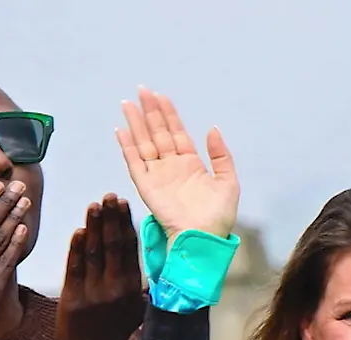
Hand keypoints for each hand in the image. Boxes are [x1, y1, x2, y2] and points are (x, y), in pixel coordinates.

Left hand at [56, 194, 144, 339]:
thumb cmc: (114, 332)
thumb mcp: (136, 308)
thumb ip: (140, 283)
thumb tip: (147, 256)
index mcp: (132, 288)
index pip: (130, 248)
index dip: (126, 224)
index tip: (123, 203)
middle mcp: (116, 288)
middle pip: (114, 245)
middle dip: (111, 218)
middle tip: (109, 196)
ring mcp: (94, 293)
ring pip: (95, 253)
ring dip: (94, 226)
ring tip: (94, 205)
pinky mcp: (73, 299)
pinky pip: (75, 268)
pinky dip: (77, 248)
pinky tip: (79, 230)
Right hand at [116, 88, 238, 241]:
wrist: (203, 238)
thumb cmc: (218, 216)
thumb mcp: (228, 182)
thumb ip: (221, 156)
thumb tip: (212, 129)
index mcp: (190, 165)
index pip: (176, 133)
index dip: (169, 114)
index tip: (161, 96)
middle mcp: (172, 167)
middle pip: (158, 133)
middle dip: (150, 112)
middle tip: (142, 90)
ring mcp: (158, 176)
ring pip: (144, 144)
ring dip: (136, 124)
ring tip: (128, 104)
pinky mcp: (147, 187)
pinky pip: (135, 163)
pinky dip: (127, 147)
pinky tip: (121, 130)